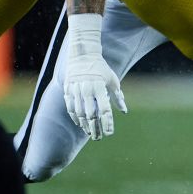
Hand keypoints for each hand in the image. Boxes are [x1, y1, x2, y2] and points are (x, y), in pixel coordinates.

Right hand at [63, 19, 127, 140]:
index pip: (104, 109)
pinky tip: (80, 124)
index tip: (109, 133)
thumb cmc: (101, 69)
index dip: (107, 122)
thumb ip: (118, 96)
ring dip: (85, 125)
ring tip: (90, 133)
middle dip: (95, 128)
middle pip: (91, 114)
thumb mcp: (112, 80)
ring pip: (80, 113)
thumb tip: (124, 111)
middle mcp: (87, 89)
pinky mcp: (68, 90)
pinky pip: (70, 107)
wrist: (83, 55)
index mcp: (100, 86)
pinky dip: (75, 117)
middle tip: (99, 138)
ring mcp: (76, 89)